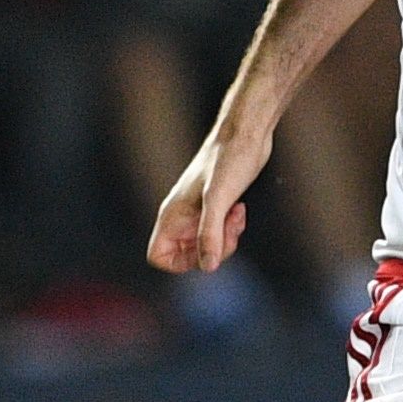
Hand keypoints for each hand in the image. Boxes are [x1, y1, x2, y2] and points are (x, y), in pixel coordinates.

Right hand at [149, 123, 266, 273]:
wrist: (244, 134)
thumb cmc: (227, 160)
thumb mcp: (218, 201)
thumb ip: (210, 234)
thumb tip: (209, 267)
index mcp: (173, 215)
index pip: (158, 256)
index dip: (178, 264)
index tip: (203, 252)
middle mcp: (182, 216)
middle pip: (188, 256)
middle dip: (213, 250)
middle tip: (227, 230)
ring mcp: (199, 212)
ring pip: (207, 245)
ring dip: (226, 238)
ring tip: (236, 215)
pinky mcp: (216, 206)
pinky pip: (220, 232)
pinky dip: (232, 228)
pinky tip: (239, 210)